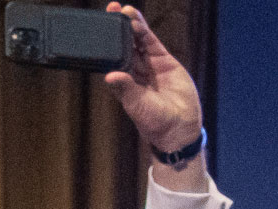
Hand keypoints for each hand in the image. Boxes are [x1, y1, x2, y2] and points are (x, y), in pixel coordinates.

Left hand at [101, 3, 202, 152]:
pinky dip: (145, 32)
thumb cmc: (155, 122)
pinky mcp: (164, 62)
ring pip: (137, 42)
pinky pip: (152, 44)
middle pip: (123, 46)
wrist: (180, 128)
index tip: (97, 30)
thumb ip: (126, 89)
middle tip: (109, 10)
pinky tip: (137, 20)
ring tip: (123, 10)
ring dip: (131, 26)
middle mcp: (133, 72)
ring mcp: (149, 66)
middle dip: (116, 29)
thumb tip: (110, 76)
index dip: (105, 44)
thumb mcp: (138, 106)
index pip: (111, 59)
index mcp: (122, 83)